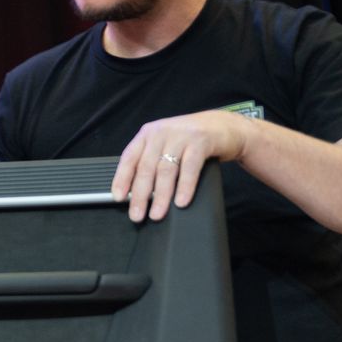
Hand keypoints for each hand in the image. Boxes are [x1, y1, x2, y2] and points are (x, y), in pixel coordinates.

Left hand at [112, 110, 251, 222]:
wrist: (224, 126)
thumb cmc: (190, 140)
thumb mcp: (166, 144)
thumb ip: (152, 161)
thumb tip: (138, 193)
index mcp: (147, 134)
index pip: (129, 158)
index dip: (122, 178)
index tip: (118, 197)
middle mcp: (161, 133)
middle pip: (146, 167)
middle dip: (140, 194)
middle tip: (137, 215)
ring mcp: (181, 136)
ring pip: (166, 170)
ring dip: (161, 195)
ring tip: (157, 214)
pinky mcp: (200, 142)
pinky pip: (190, 168)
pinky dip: (185, 187)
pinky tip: (181, 202)